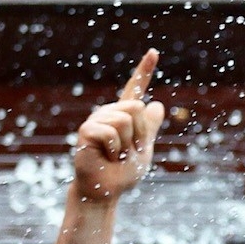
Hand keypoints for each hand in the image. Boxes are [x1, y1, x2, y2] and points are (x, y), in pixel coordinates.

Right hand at [72, 51, 165, 202]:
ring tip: (116, 156)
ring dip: (127, 145)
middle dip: (140, 134)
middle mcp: (109, 113)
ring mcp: (96, 120)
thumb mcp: (143, 150)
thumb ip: (149, 128)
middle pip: (137, 108)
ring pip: (125, 120)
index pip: (136, 89)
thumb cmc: (123, 173)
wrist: (107, 191)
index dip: (144, 71)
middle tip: (129, 151)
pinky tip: (106, 157)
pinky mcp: (86, 130)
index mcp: (124, 116)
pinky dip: (115, 150)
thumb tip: (158, 104)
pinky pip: (111, 133)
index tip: (154, 52)